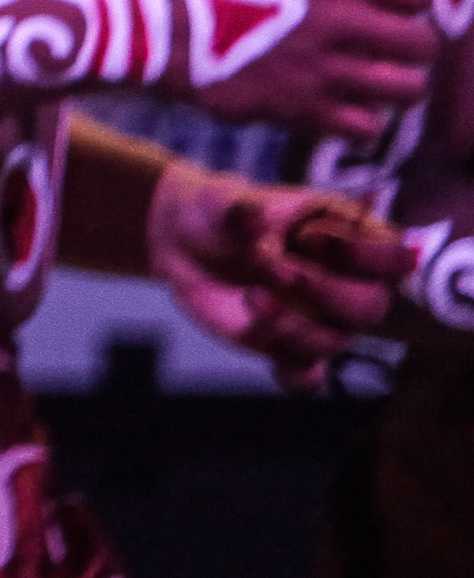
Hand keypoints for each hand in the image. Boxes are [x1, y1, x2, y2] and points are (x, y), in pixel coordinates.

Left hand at [144, 164, 406, 389]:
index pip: (393, 256)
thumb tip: (253, 216)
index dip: (364, 255)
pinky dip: (293, 373)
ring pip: (336, 341)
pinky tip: (263, 342)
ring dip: (295, 327)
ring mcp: (319, 317)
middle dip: (324, 291)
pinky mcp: (288, 345)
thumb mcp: (226, 202)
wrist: (184, 243)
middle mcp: (345, 282)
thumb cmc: (219, 212)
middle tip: (272, 269)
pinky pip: (307, 375)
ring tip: (251, 296)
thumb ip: (242, 212)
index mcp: (346, 236)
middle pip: (371, 306)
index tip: (311, 238)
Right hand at [166, 0, 435, 139]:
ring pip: (408, 90)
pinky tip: (337, 109)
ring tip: (369, 85)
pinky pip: (367, 127)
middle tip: (385, 53)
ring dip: (393, 88)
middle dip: (409, 49)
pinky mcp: (303, 110)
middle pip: (423, 44)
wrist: (152, 28)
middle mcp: (342, 21)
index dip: (407, 2)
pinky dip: (359, 121)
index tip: (388, 9)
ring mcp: (325, 69)